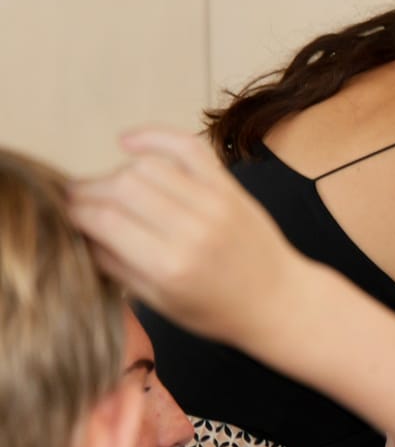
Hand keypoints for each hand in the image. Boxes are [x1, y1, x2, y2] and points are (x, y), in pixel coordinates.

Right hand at [67, 129, 312, 347]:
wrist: (281, 301)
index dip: (73, 212)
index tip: (61, 213)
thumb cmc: (218, 310)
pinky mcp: (230, 187)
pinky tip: (128, 143)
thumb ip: (114, 264)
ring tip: (109, 191)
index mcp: (169, 264)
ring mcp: (215, 203)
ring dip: (118, 173)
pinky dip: (154, 136)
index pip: (102, 219)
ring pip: (147, 166)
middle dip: (88, 191)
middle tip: (76, 202)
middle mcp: (192, 229)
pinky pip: (187, 147)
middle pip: (120, 186)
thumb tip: (75, 232)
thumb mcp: (158, 301)